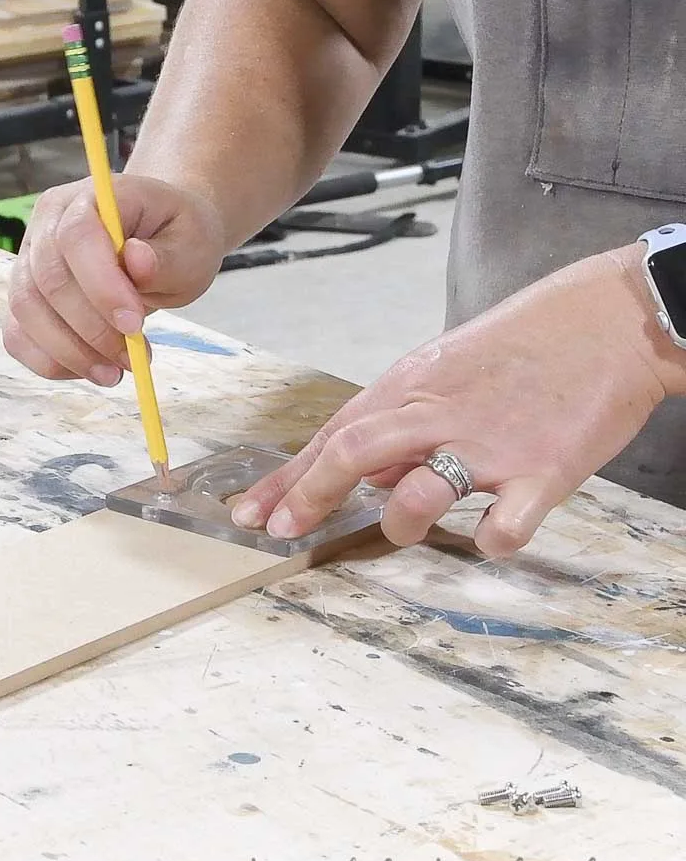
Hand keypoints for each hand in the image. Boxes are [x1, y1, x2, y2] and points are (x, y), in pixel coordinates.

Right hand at [4, 175, 224, 383]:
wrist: (160, 240)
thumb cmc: (175, 237)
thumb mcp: (192, 244)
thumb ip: (167, 256)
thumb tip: (137, 260)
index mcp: (92, 196)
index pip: (77, 235)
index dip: (100, 284)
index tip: (134, 324)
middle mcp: (49, 222)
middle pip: (47, 278)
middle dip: (90, 329)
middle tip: (133, 357)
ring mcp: (29, 258)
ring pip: (26, 310)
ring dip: (70, 351)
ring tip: (115, 371)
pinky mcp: (25, 296)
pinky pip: (18, 334)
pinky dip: (49, 361)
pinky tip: (89, 369)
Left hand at [230, 245, 685, 556]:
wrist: (607, 320)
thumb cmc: (521, 346)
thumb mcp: (444, 370)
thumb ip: (400, 421)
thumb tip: (363, 474)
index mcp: (411, 388)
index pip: (333, 435)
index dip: (288, 478)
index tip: (252, 512)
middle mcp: (439, 415)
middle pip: (351, 453)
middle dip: (308, 496)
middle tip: (283, 533)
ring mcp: (490, 446)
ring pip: (415, 495)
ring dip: (399, 523)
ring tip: (404, 526)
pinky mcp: (545, 472)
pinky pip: (505, 524)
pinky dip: (490, 541)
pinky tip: (488, 538)